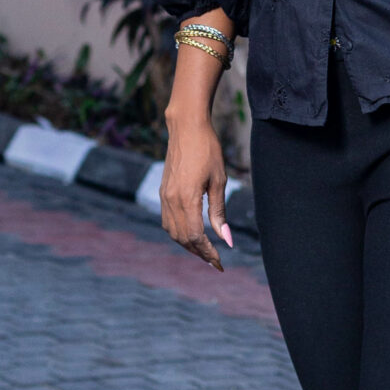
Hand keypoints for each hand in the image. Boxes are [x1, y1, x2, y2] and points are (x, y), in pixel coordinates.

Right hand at [160, 114, 233, 266]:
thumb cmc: (208, 150)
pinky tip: (191, 232)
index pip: (195, 237)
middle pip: (182, 238)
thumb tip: (226, 240)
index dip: (208, 253)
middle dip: (198, 252)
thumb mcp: (219, 181)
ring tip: (204, 249)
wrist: (186, 127)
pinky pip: (167, 220)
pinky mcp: (163, 191)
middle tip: (215, 260)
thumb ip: (219, 212)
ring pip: (172, 232)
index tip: (220, 262)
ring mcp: (164, 196)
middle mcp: (171, 200)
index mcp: (186, 199)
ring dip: (187, 244)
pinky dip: (178, 232)